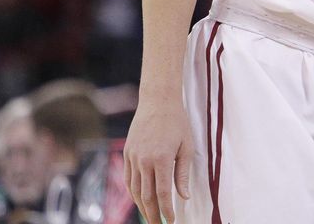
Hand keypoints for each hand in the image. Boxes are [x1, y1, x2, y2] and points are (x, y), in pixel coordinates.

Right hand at [124, 99, 192, 223]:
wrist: (158, 101)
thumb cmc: (177, 123)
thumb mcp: (186, 147)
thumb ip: (183, 174)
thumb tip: (183, 197)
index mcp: (161, 159)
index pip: (163, 193)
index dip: (166, 210)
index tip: (171, 220)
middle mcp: (144, 160)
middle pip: (146, 196)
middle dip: (152, 214)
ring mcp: (133, 157)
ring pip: (135, 190)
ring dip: (142, 206)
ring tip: (150, 216)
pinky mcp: (127, 153)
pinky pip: (128, 179)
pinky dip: (133, 192)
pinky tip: (140, 199)